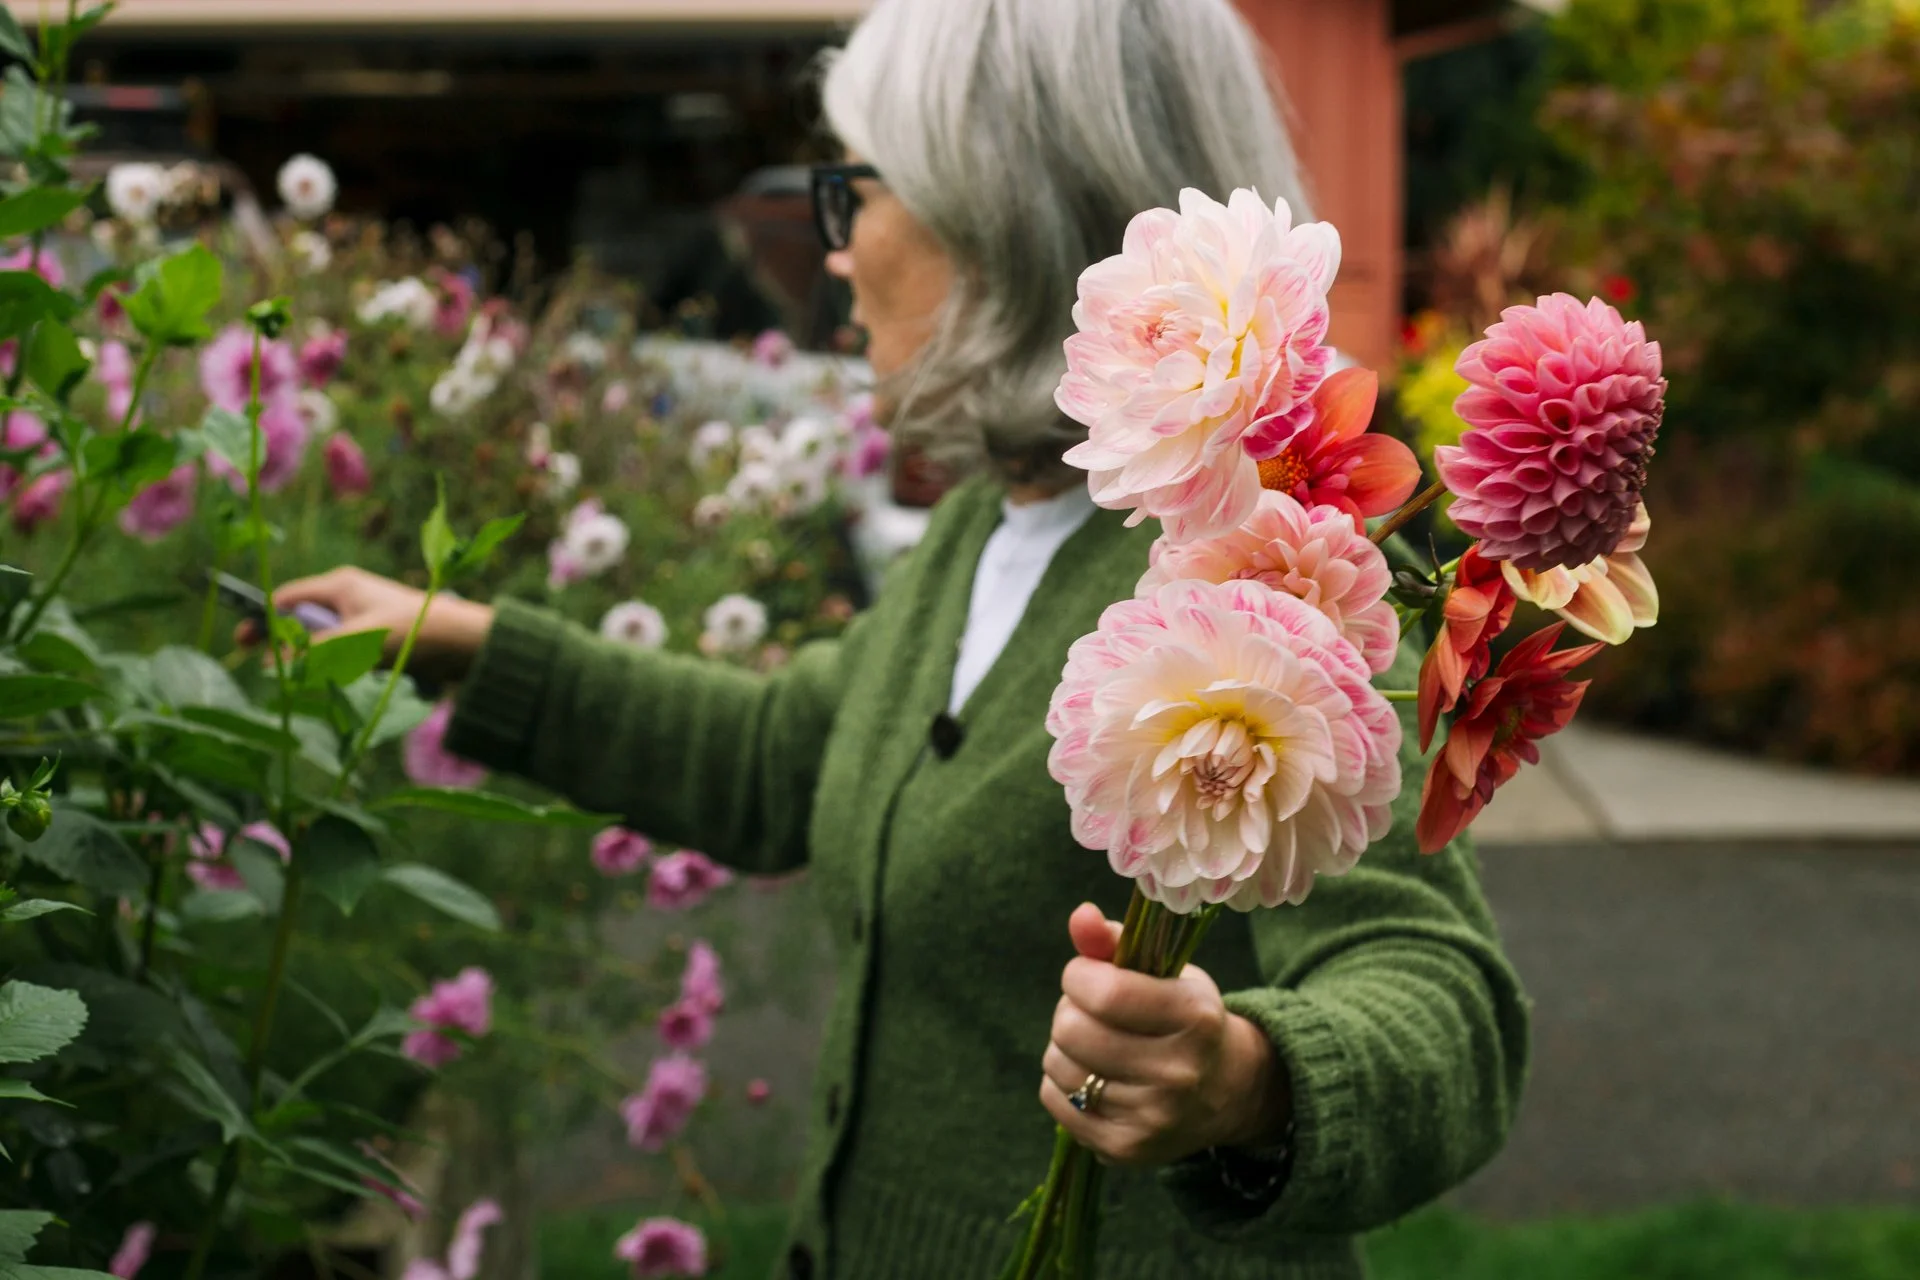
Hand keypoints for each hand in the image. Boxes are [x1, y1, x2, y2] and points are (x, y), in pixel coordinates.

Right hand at [237, 567, 494, 682]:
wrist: (465, 643)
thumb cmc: (411, 631)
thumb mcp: (355, 640)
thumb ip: (314, 651)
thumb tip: (276, 664)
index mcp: (340, 585)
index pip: (287, 598)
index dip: (262, 619)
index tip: (243, 643)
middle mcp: (349, 597)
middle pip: (302, 619)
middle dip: (285, 643)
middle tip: (267, 669)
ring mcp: (364, 617)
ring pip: (322, 639)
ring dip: (311, 659)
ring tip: (304, 680)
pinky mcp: (378, 639)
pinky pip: (344, 652)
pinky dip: (335, 665)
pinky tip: (335, 682)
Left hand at [1039, 903, 1289, 1167]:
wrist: (1227, 1092)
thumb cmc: (1185, 1018)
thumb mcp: (1165, 972)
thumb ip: (1117, 942)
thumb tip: (1079, 916)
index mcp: (1195, 1018)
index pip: (1104, 992)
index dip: (1078, 975)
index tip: (1088, 975)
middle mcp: (1178, 1073)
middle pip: (1071, 1030)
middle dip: (1070, 1010)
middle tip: (1092, 1012)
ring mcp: (1152, 1118)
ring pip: (1058, 1064)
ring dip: (1064, 1047)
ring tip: (1095, 1044)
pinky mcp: (1126, 1150)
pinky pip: (1055, 1101)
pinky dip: (1062, 1083)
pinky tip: (1094, 1076)